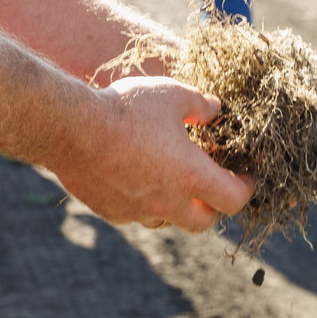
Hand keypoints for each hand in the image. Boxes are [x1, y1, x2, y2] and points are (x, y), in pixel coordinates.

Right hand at [50, 76, 253, 232]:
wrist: (70, 128)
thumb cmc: (126, 108)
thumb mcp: (171, 94)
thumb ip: (199, 104)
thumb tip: (215, 109)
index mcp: (191, 175)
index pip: (233, 200)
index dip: (245, 189)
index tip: (246, 177)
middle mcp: (168, 202)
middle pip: (203, 223)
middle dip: (212, 206)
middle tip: (211, 184)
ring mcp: (137, 211)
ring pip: (168, 221)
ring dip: (177, 207)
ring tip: (172, 180)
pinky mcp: (111, 212)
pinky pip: (136, 215)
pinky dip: (144, 203)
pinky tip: (137, 179)